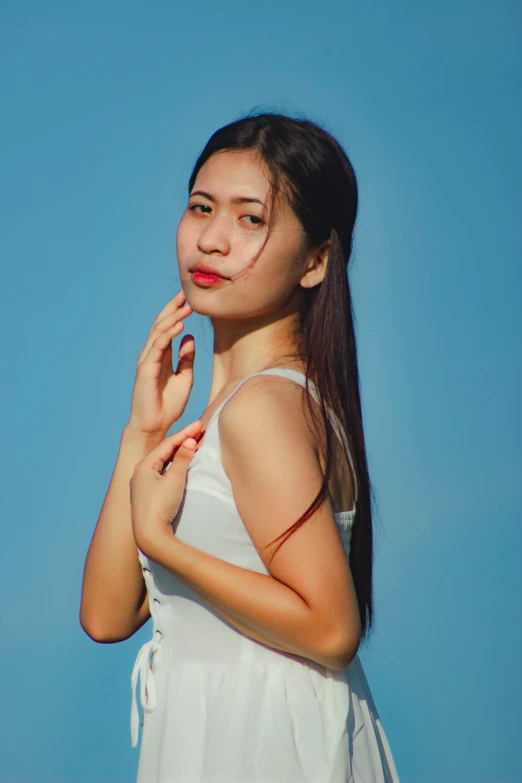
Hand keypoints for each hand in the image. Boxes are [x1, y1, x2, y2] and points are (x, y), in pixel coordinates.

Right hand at [127, 289, 195, 436]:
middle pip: (162, 325)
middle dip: (173, 308)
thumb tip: (189, 337)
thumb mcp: (184, 377)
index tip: (189, 299)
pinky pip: (158, 347)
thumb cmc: (168, 404)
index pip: (168, 328)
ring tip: (187, 306)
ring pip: (159, 332)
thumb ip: (185, 357)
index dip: (177, 313)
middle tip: (186, 293)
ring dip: (173, 318)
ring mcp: (148, 360)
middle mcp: (152, 354)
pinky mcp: (146, 369)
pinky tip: (179, 325)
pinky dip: (168, 335)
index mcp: (161, 355)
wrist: (155, 424)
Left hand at [129, 420, 202, 557]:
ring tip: (193, 444)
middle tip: (199, 431)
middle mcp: (140, 472)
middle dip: (182, 441)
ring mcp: (142, 484)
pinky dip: (173, 465)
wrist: (149, 535)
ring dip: (178, 453)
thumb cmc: (160, 506)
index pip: (167, 444)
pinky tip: (182, 464)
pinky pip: (161, 473)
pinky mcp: (147, 495)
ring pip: (162, 462)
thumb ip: (183, 459)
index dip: (185, 433)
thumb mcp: (174, 480)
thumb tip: (190, 441)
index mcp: (143, 466)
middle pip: (164, 451)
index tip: (200, 424)